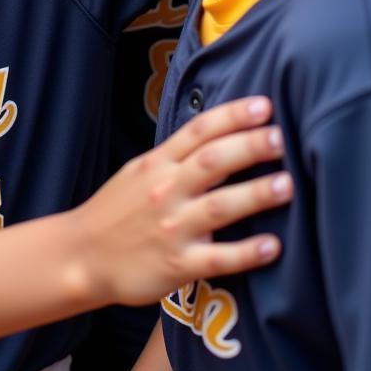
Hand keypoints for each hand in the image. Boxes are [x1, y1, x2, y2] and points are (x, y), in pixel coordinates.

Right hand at [75, 96, 290, 306]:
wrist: (82, 255)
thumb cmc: (116, 212)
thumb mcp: (138, 173)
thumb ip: (175, 157)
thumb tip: (219, 138)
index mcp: (157, 164)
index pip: (197, 131)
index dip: (231, 116)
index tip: (263, 106)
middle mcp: (166, 190)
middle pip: (212, 161)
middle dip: (249, 146)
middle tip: (281, 137)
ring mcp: (173, 227)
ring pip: (219, 206)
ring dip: (255, 194)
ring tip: (288, 185)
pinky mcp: (178, 265)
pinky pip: (218, 258)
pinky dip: (247, 253)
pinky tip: (273, 246)